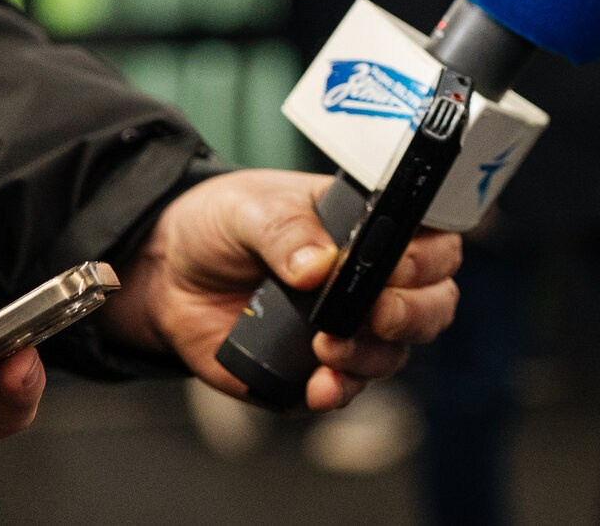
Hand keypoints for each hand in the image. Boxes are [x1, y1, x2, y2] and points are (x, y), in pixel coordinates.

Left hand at [98, 171, 459, 412]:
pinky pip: (345, 389)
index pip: (433, 244)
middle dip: (412, 313)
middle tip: (375, 314)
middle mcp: (375, 281)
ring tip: (328, 349)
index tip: (395, 266)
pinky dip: (340, 391)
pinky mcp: (314, 370)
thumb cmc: (221, 225)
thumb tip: (315, 266)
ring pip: (396, 352)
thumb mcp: (250, 208)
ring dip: (372, 355)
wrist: (166, 274)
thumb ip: (285, 230)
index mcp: (375, 229)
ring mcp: (350, 328)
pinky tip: (318, 387)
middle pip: (433, 304)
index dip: (426, 258)